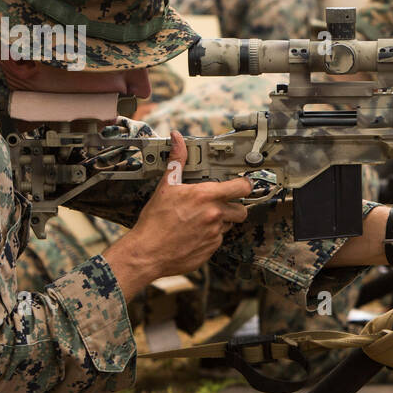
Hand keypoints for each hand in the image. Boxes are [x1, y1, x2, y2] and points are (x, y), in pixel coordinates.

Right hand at [104, 131, 251, 295]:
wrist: (147, 252)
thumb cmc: (155, 221)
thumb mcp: (165, 186)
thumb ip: (177, 161)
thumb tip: (178, 140)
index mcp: (205, 196)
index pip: (242, 187)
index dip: (245, 184)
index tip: (242, 184)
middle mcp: (214, 214)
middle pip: (241, 209)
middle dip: (234, 206)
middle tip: (219, 204)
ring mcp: (215, 233)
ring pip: (230, 224)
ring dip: (221, 221)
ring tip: (201, 218)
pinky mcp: (212, 248)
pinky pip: (219, 239)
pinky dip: (211, 236)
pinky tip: (194, 233)